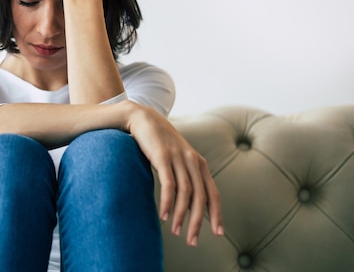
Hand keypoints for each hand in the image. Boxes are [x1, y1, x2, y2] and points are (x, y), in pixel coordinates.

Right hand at [124, 101, 223, 245]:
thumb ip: (185, 178)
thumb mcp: (176, 160)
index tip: (218, 233)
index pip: (213, 194)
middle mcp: (192, 161)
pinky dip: (167, 203)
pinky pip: (168, 185)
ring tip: (174, 231)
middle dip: (198, 222)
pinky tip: (163, 215)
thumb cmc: (159, 142)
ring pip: (185, 194)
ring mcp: (178, 158)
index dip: (216, 214)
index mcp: (199, 163)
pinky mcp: (162, 156)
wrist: (142, 118)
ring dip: (180, 216)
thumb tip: (187, 206)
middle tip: (192, 241)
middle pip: (201, 197)